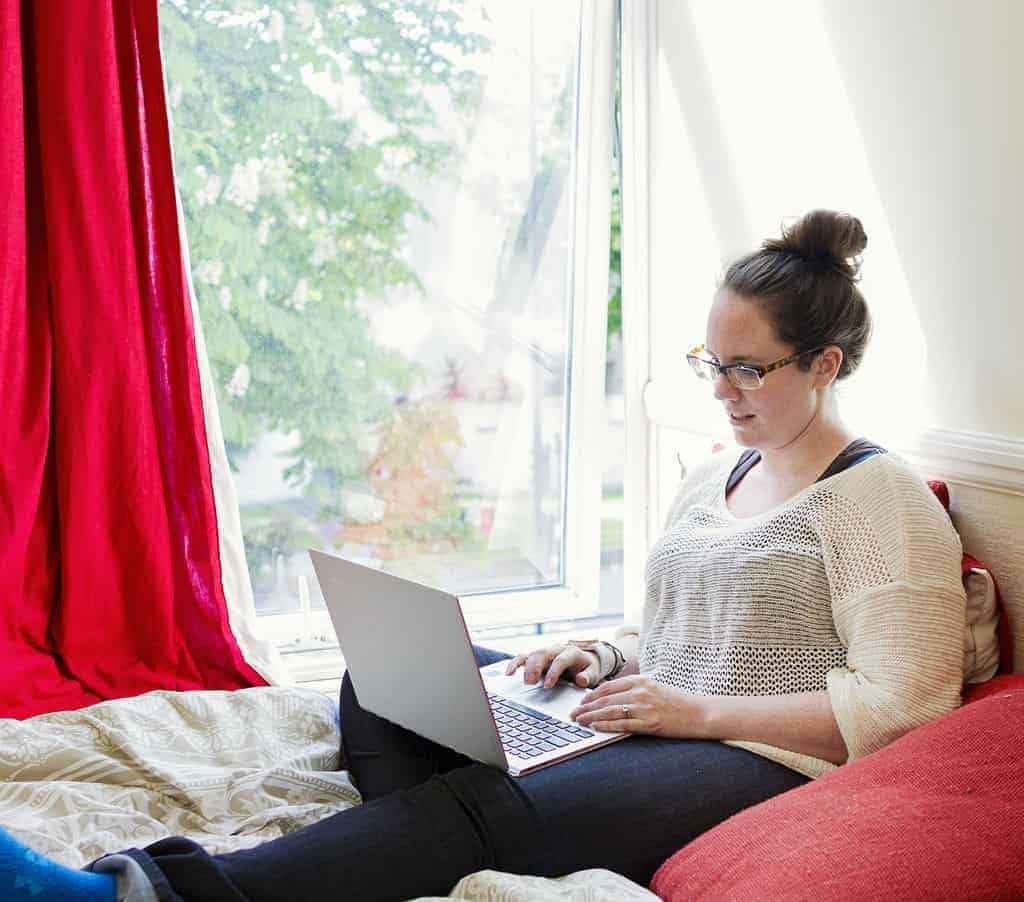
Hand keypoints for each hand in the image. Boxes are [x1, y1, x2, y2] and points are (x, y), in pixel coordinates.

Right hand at [504, 644, 600, 688]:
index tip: (547, 685)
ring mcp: (546, 652)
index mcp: (572, 652)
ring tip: (524, 681)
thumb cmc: (587, 669)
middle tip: (530, 682)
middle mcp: (557, 649)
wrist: (585, 661)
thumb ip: (588, 676)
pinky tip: (509, 673)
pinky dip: (516, 663)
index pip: (561, 660)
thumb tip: (581, 679)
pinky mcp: (537, 657)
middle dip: (536, 667)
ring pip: (533, 654)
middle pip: (543, 653)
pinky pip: (524, 657)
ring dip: (526, 666)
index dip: (553, 672)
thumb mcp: (593, 673)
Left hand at [569, 675, 706, 736]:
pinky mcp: (650, 723)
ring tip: (579, 721)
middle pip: (606, 699)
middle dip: (586, 707)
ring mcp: (645, 708)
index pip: (609, 686)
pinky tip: (595, 727)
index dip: (592, 694)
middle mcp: (641, 692)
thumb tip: (614, 696)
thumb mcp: (655, 687)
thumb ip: (636, 689)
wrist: (700, 712)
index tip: (581, 701)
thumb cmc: (678, 701)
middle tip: (573, 714)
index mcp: (641, 681)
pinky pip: (622, 724)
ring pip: (610, 711)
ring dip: (591, 716)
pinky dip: (606, 725)